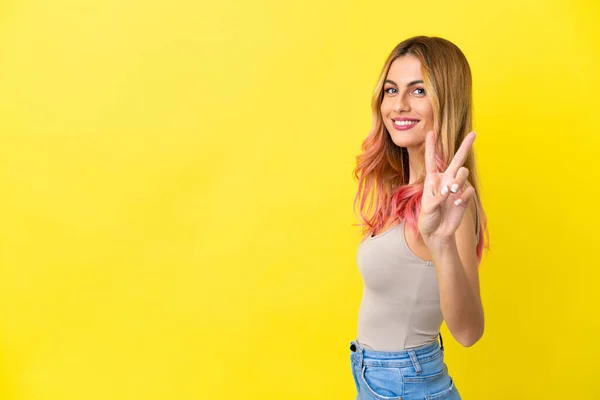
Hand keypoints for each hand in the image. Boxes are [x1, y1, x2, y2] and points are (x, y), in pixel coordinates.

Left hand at [418, 130, 475, 245]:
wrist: (438, 233)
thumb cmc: (428, 219)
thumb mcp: (427, 209)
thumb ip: (437, 198)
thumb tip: (448, 191)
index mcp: (432, 180)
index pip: (431, 160)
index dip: (430, 146)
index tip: (431, 132)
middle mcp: (445, 180)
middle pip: (456, 160)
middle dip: (465, 146)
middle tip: (473, 134)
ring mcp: (456, 188)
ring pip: (463, 173)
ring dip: (458, 180)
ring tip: (451, 192)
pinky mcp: (464, 197)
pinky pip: (468, 189)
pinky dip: (462, 196)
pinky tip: (456, 204)